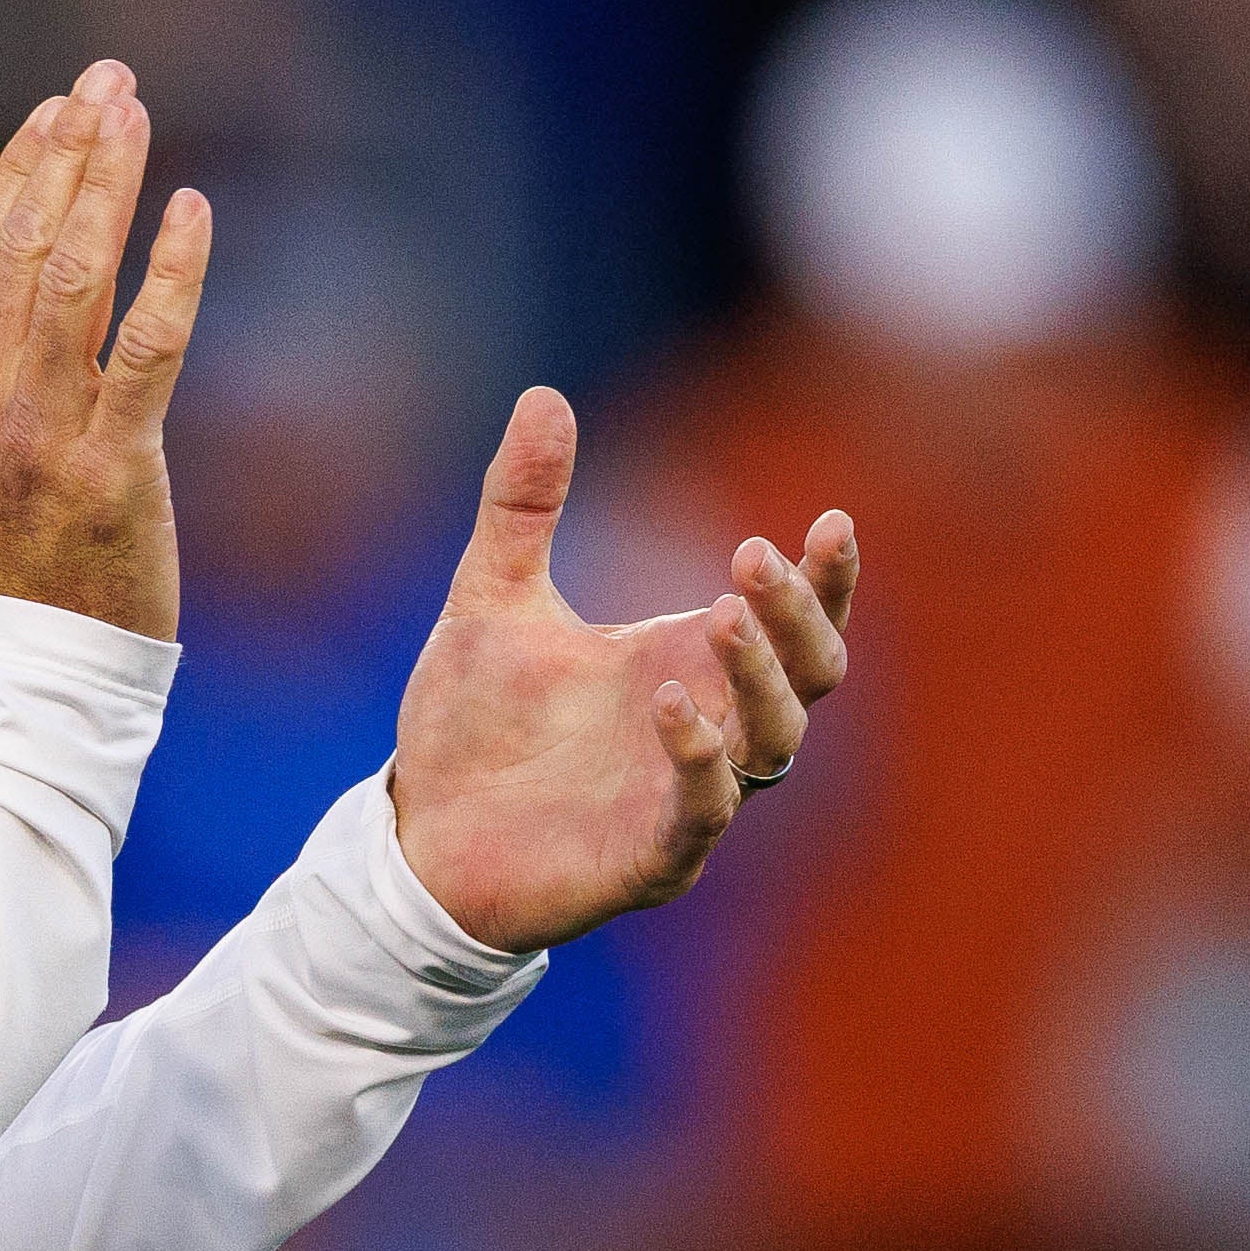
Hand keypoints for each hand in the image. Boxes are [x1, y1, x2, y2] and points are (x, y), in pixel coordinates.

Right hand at [0, 61, 203, 640]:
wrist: (29, 670)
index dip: (15, 170)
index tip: (55, 109)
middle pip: (22, 245)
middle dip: (67, 150)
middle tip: (106, 78)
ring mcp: (41, 431)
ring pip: (75, 278)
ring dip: (109, 184)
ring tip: (134, 114)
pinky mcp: (112, 465)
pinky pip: (146, 347)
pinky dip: (171, 271)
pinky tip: (192, 209)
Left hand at [386, 393, 858, 952]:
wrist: (417, 837)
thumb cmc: (472, 725)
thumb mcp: (492, 596)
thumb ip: (522, 505)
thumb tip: (543, 394)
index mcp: (688, 663)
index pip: (795, 620)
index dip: (827, 578)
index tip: (832, 521)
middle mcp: (710, 726)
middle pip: (812, 673)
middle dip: (798, 615)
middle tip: (751, 556)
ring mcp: (688, 795)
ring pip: (774, 740)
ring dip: (758, 676)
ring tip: (719, 614)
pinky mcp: (651, 856)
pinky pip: (704, 809)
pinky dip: (701, 759)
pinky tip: (674, 706)